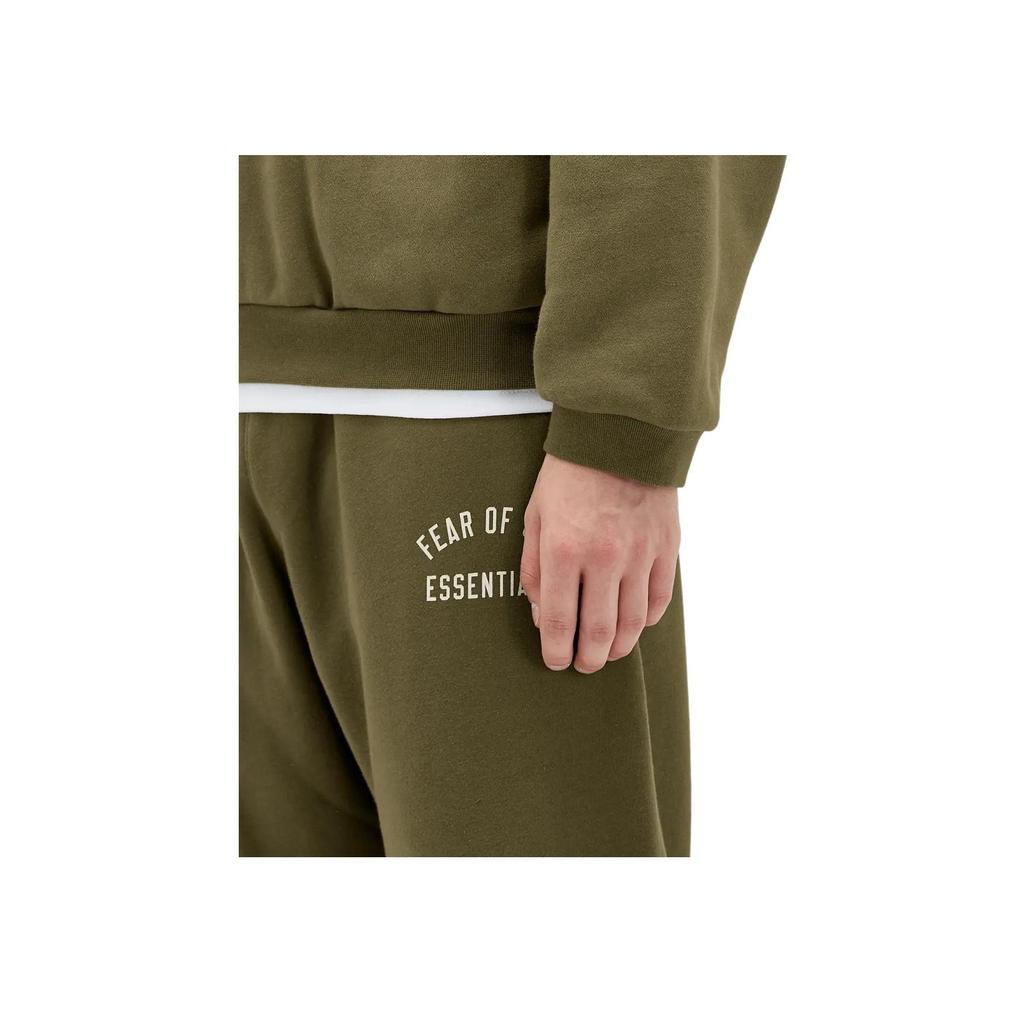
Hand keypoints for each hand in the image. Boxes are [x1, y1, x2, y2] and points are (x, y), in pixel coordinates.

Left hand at [520, 454, 680, 672]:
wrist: (619, 433)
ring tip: (608, 653)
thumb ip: (534, 570)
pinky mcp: (666, 547)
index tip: (556, 662)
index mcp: (564, 549)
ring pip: (633, 624)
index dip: (557, 651)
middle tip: (583, 664)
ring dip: (619, 648)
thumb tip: (542, 616)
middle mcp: (603, 557)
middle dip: (589, 659)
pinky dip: (647, 620)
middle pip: (600, 632)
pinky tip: (635, 624)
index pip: (560, 621)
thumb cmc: (568, 474)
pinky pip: (659, 599)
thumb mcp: (534, 516)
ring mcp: (639, 554)